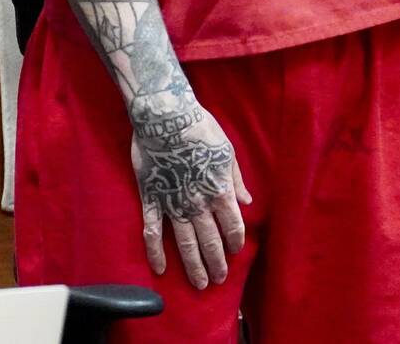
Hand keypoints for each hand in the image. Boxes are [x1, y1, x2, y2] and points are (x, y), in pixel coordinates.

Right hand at [129, 97, 250, 290]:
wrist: (166, 116)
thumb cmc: (200, 128)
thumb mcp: (227, 151)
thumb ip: (236, 179)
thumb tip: (247, 200)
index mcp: (219, 190)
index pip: (232, 225)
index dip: (235, 241)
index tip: (235, 251)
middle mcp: (198, 202)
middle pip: (210, 240)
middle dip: (217, 263)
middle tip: (219, 279)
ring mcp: (173, 204)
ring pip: (185, 242)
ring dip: (193, 265)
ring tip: (200, 283)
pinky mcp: (151, 199)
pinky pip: (152, 231)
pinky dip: (156, 252)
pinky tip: (160, 269)